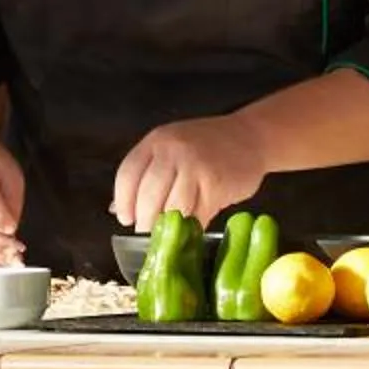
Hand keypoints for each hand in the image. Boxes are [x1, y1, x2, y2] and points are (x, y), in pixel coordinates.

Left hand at [111, 114, 269, 232]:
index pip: (128, 175)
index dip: (123, 202)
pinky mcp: (216, 185)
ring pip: (171, 209)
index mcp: (157, 140)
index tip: (126, 219)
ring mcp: (196, 166)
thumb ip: (146, 173)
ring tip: (170, 232)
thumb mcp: (172, 148)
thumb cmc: (208, 145)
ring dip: (168, 227)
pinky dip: (192, 227)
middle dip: (145, 220)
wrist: (252, 136)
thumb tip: (116, 208)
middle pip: (147, 196)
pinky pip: (197, 215)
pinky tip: (191, 228)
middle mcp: (174, 150)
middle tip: (148, 231)